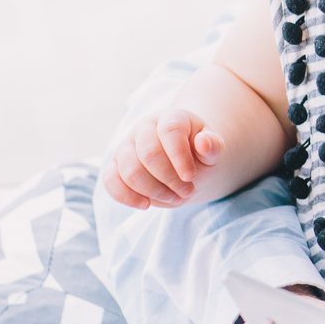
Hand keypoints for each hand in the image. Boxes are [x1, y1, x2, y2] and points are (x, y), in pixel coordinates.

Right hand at [104, 108, 225, 208]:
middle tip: (187, 191)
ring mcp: (126, 147)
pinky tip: (146, 205)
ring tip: (174, 197)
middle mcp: (144, 128)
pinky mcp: (114, 166)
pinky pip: (110, 181)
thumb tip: (204, 142)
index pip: (170, 131)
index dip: (179, 156)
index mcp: (171, 118)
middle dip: (169, 179)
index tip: (190, 177)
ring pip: (130, 171)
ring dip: (154, 191)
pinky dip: (127, 197)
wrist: (183, 165)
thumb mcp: (212, 151)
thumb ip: (213, 145)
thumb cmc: (199, 156)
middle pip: (148, 154)